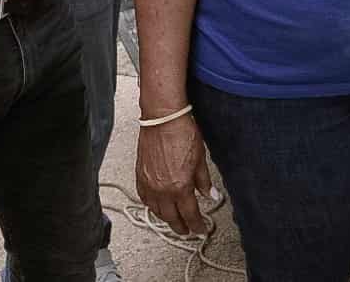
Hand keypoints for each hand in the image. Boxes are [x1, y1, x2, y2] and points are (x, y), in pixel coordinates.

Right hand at [136, 112, 214, 236]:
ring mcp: (149, 184)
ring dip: (166, 218)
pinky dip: (152, 206)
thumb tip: (210, 195)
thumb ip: (204, 181)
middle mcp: (162, 189)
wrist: (163, 118)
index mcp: (180, 187)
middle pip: (172, 217)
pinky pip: (144, 199)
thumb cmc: (182, 133)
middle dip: (181, 226)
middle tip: (188, 230)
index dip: (197, 225)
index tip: (201, 229)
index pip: (190, 214)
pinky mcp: (140, 176)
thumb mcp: (200, 159)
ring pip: (156, 211)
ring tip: (174, 220)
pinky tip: (157, 206)